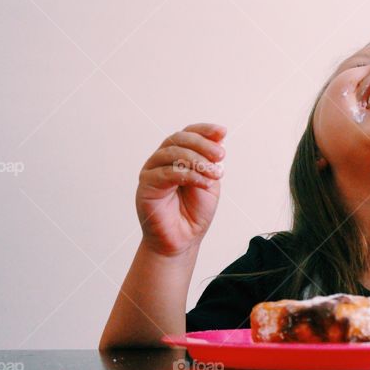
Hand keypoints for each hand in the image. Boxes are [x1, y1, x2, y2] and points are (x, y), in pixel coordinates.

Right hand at [136, 123, 225, 256]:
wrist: (183, 239)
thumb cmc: (194, 212)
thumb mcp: (210, 182)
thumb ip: (211, 162)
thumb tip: (219, 138)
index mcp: (177, 156)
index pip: (188, 134)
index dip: (204, 130)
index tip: (223, 131)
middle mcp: (162, 160)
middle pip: (178, 139)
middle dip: (202, 144)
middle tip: (221, 156)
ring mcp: (152, 171)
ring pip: (172, 152)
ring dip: (198, 160)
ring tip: (215, 173)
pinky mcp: (146, 185)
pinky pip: (167, 172)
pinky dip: (189, 175)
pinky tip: (204, 183)